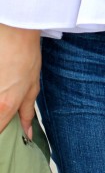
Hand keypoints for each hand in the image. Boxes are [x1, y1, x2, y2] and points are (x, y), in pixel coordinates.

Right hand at [0, 24, 40, 138]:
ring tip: (6, 89)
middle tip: (7, 111)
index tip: (5, 142)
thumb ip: (27, 113)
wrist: (15, 31)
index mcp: (4, 108)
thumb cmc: (26, 57)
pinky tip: (2, 84)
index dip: (1, 141)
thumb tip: (27, 133)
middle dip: (1, 118)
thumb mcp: (32, 87)